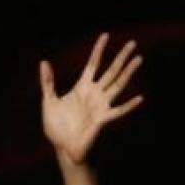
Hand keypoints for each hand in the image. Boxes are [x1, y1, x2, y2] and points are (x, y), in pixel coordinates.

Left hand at [40, 33, 142, 165]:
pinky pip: (118, 111)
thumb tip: (44, 62)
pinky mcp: (103, 120)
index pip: (93, 64)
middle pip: (111, 71)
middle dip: (121, 57)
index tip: (105, 35)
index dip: (98, 50)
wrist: (62, 148)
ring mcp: (100, 106)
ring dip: (128, 73)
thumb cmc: (56, 127)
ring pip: (118, 85)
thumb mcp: (49, 102)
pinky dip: (129, 106)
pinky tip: (139, 98)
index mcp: (81, 88)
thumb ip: (48, 82)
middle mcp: (94, 94)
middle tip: (132, 43)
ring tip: (139, 59)